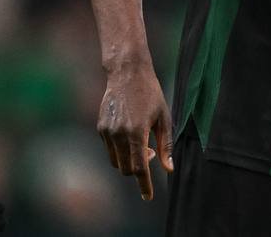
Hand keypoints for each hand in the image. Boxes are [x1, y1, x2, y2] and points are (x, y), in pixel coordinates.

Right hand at [97, 61, 173, 200]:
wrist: (127, 74)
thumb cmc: (151, 94)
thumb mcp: (164, 118)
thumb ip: (166, 145)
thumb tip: (169, 168)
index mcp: (137, 132)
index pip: (139, 167)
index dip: (144, 184)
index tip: (148, 196)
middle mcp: (118, 134)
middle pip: (126, 168)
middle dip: (139, 169)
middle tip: (152, 153)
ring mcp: (107, 132)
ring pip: (116, 161)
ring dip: (129, 161)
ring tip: (143, 143)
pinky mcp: (100, 128)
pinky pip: (110, 149)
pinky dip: (121, 150)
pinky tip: (131, 134)